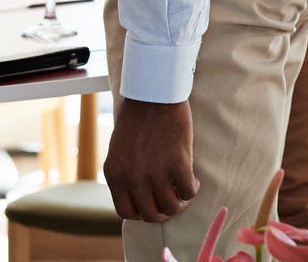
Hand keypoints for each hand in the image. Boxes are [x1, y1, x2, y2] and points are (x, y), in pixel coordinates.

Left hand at [103, 97, 197, 224]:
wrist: (152, 92)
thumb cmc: (136, 117)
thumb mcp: (120, 149)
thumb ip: (126, 174)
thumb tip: (141, 198)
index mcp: (114, 173)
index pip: (126, 212)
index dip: (142, 211)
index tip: (152, 202)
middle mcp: (132, 177)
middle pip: (151, 215)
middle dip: (163, 210)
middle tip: (171, 197)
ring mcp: (155, 172)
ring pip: (172, 207)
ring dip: (180, 200)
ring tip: (182, 186)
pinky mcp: (177, 163)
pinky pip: (189, 192)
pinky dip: (193, 187)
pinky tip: (192, 176)